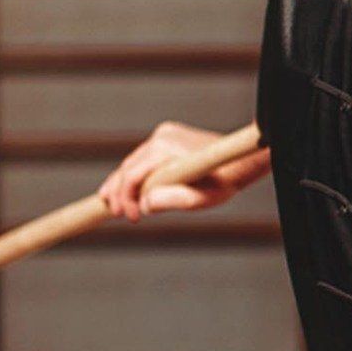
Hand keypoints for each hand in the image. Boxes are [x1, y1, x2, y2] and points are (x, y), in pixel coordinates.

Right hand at [96, 121, 269, 221]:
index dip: (125, 198)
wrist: (241, 160)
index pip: (133, 175)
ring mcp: (163, 133)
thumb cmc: (224, 182)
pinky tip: (123, 187)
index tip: (131, 217)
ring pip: (133, 161)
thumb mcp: (200, 199)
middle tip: (114, 213)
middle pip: (129, 167)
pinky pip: (143, 157)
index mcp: (167, 149)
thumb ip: (172, 201)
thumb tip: (144, 204)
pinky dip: (135, 173)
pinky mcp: (165, 135)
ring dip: (122, 183)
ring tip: (110, 202)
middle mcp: (161, 136)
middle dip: (119, 192)